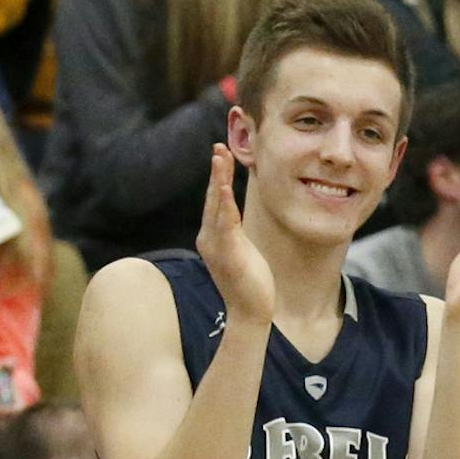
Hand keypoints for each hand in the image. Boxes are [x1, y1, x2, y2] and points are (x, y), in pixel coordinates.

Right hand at [197, 144, 274, 327]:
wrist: (250, 312)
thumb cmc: (249, 285)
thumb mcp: (241, 252)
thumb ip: (234, 234)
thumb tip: (234, 220)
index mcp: (212, 237)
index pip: (214, 200)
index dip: (217, 177)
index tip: (221, 155)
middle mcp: (209, 238)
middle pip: (212, 197)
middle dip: (216, 170)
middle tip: (219, 146)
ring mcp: (217, 245)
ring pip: (216, 204)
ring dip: (217, 178)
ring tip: (219, 156)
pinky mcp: (228, 252)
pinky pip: (224, 222)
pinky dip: (223, 202)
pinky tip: (223, 185)